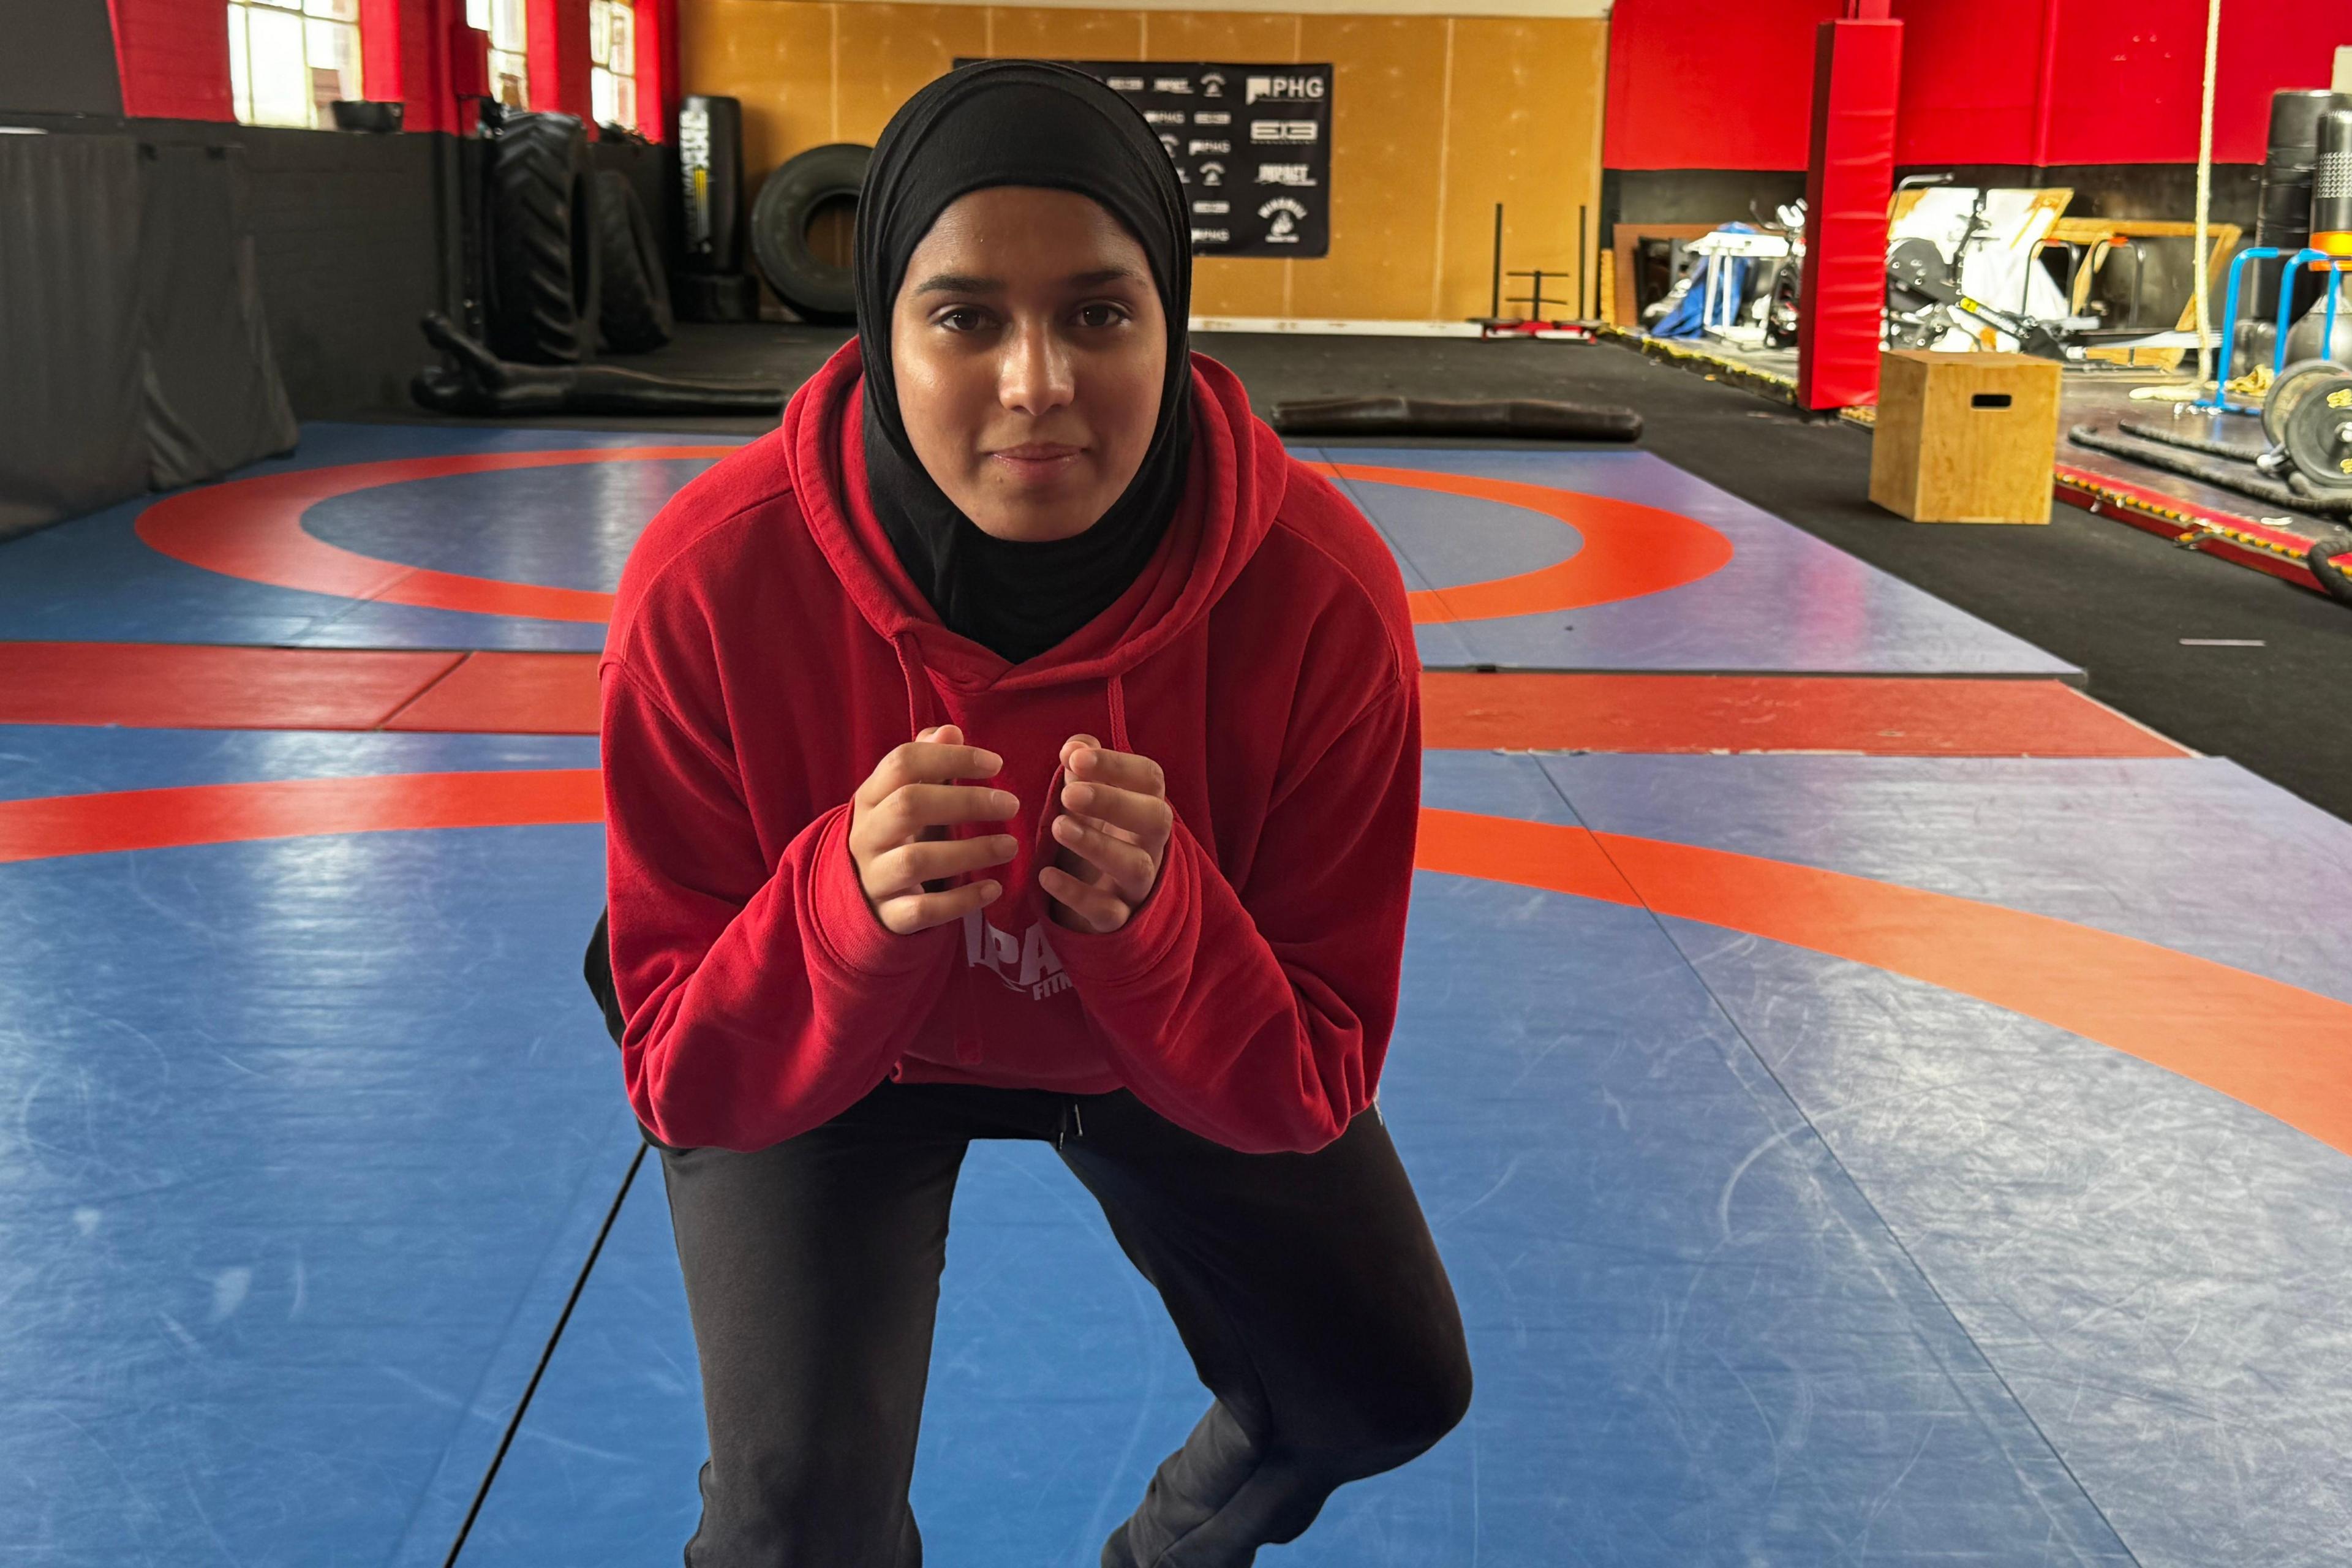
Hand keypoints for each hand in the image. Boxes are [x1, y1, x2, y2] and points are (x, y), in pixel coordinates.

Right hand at [848, 724, 1019, 934]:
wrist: (856, 897)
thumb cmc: (894, 834)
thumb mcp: (901, 796)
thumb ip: (927, 762)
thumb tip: (950, 731)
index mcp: (870, 797)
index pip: (903, 763)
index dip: (950, 758)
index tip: (995, 763)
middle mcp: (866, 835)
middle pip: (909, 805)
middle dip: (965, 801)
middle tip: (1011, 804)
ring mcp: (874, 877)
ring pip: (916, 860)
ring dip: (970, 852)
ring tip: (1011, 846)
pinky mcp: (888, 916)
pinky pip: (923, 910)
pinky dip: (961, 901)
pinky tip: (994, 889)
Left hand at [1041, 734, 1172, 933]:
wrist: (1099, 900)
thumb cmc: (1095, 833)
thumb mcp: (1088, 797)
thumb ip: (1083, 766)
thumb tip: (1074, 746)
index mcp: (1146, 806)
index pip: (1149, 778)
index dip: (1116, 765)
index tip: (1076, 757)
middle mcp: (1151, 843)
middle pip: (1156, 818)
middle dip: (1114, 802)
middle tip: (1070, 793)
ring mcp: (1138, 883)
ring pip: (1134, 865)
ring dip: (1097, 845)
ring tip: (1058, 827)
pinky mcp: (1118, 918)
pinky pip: (1107, 911)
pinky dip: (1077, 894)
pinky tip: (1045, 876)